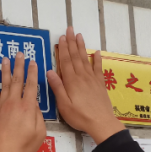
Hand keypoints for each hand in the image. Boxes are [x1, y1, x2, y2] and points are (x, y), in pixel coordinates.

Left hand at [0, 53, 46, 151]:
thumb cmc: (23, 146)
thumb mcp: (40, 133)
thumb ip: (38, 117)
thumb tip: (34, 106)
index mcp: (28, 107)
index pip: (31, 85)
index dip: (33, 72)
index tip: (33, 61)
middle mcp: (15, 103)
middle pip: (17, 81)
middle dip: (19, 66)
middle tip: (19, 53)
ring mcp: (2, 107)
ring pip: (5, 84)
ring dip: (6, 71)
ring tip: (5, 59)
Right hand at [49, 27, 125, 143]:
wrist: (101, 122)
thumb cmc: (80, 116)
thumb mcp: (64, 105)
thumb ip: (57, 87)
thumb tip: (49, 71)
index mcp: (71, 81)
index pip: (66, 61)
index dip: (63, 48)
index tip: (61, 37)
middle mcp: (82, 76)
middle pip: (76, 56)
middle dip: (72, 42)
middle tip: (70, 29)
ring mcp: (92, 79)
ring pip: (86, 59)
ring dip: (82, 47)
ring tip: (79, 35)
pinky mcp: (100, 84)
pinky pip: (98, 68)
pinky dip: (97, 59)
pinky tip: (96, 52)